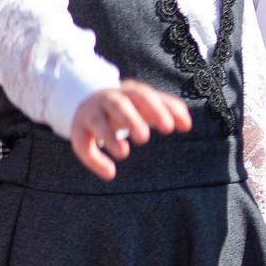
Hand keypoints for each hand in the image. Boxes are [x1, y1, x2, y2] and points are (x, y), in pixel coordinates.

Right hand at [66, 81, 191, 180]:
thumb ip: (168, 109)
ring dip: (108, 136)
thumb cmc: (127, 105)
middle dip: (130, 119)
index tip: (170, 128)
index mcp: (128, 92)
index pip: (143, 96)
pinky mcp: (78, 129)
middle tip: (143, 137)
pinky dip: (94, 159)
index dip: (156, 109)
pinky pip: (81, 143)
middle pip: (117, 104)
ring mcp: (92, 113)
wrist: (88, 100)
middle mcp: (108, 100)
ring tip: (123, 153)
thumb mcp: (145, 103)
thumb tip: (187, 125)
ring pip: (97, 121)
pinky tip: (109, 173)